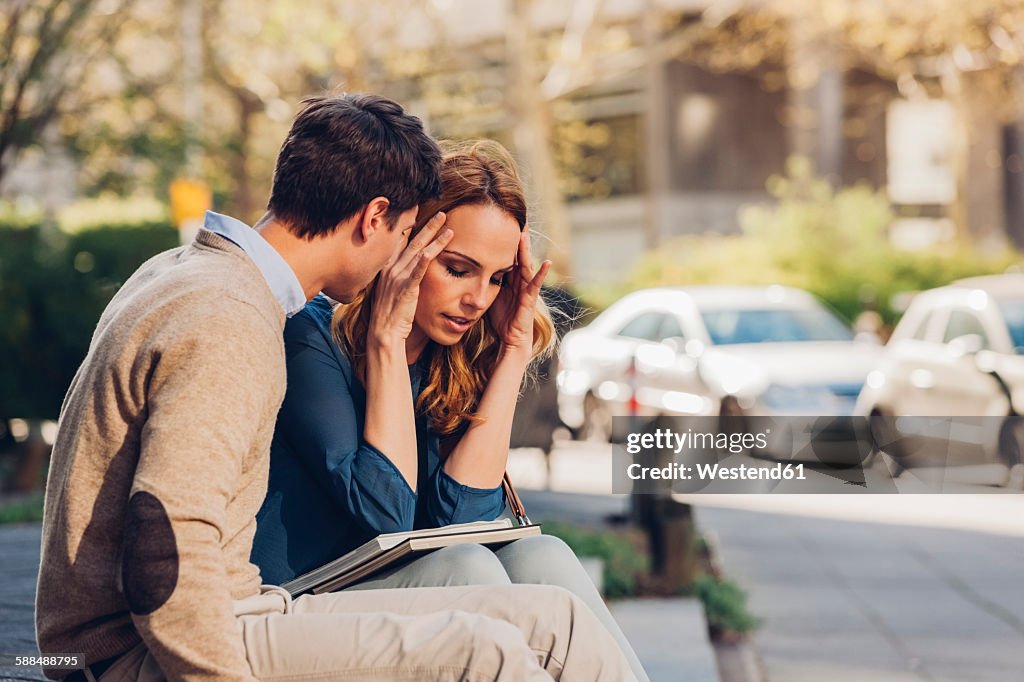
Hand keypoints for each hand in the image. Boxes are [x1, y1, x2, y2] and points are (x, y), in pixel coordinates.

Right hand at [369, 212, 451, 347]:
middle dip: (428, 226)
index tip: (419, 213)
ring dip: (435, 237)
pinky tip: (436, 247)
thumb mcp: (390, 290)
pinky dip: (427, 257)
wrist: (383, 333)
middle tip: (441, 214)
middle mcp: (391, 268)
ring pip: (419, 251)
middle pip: (412, 241)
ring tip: (448, 226)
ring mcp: (398, 277)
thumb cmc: (389, 314)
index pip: (399, 241)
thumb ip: (397, 276)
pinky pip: (418, 270)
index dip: (410, 226)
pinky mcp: (407, 288)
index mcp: (386, 267)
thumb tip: (405, 270)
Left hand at [487, 224, 550, 357]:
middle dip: (516, 238)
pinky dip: (542, 274)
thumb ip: (482, 280)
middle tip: (515, 218)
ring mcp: (526, 288)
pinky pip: (536, 284)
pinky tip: (547, 263)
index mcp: (508, 278)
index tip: (499, 222)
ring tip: (525, 234)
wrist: (510, 339)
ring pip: (525, 265)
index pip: (505, 254)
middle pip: (516, 255)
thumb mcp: (488, 294)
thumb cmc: (500, 318)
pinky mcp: (530, 299)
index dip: (503, 240)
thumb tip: (463, 267)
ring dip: (525, 250)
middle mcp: (518, 280)